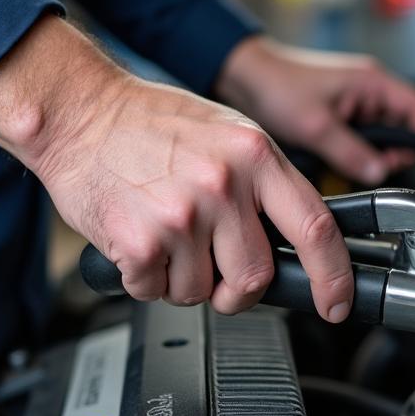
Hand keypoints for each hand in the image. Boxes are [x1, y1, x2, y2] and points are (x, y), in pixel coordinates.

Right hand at [0, 16, 354, 320]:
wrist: (78, 111)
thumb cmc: (151, 124)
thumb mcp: (229, 134)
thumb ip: (265, 185)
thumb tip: (296, 241)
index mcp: (256, 156)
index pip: (316, 228)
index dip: (333, 278)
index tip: (335, 304)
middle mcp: (224, 185)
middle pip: (256, 276)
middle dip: (237, 289)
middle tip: (216, 270)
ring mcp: (183, 215)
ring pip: (202, 291)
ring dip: (183, 280)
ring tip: (166, 237)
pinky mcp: (141, 243)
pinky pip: (156, 292)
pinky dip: (146, 279)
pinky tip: (138, 240)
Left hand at [214, 35, 414, 184]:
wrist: (242, 77)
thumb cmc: (277, 85)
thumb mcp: (317, 126)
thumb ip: (351, 153)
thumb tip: (378, 173)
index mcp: (371, 83)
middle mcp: (367, 91)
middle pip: (399, 128)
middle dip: (391, 152)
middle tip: (374, 169)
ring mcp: (352, 104)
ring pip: (376, 138)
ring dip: (368, 154)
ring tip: (349, 164)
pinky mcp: (337, 116)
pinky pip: (356, 139)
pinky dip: (351, 153)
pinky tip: (336, 160)